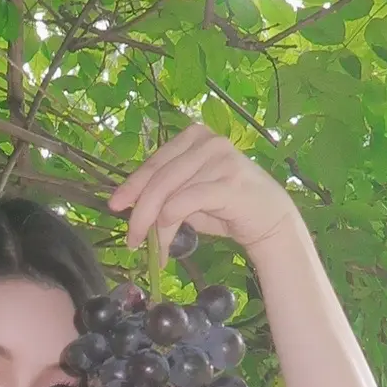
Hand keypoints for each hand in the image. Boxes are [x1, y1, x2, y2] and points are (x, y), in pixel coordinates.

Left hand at [107, 123, 301, 266]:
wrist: (270, 219)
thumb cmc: (227, 207)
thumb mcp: (190, 195)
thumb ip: (165, 192)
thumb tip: (129, 204)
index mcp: (194, 136)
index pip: (154, 162)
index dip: (132, 186)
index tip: (116, 207)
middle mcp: (206, 141)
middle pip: (158, 177)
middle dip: (139, 212)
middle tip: (132, 240)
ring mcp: (219, 158)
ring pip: (170, 192)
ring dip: (156, 226)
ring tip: (153, 249)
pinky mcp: (228, 182)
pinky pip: (187, 201)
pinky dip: (171, 224)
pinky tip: (167, 244)